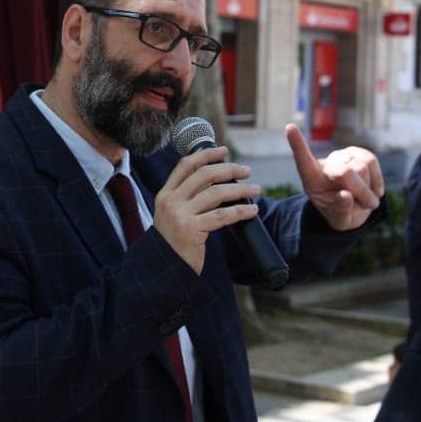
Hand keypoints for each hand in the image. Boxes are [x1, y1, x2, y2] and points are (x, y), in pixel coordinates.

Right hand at [153, 146, 259, 273]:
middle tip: (247, 170)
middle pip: (204, 175)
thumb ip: (188, 200)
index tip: (224, 150)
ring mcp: (180, 215)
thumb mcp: (173, 216)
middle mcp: (171, 201)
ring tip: (255, 190)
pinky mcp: (191, 230)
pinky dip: (240, 211)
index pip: (185, 165)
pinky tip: (252, 211)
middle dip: (229, 169)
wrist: (165, 271)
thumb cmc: (175, 244)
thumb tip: (219, 184)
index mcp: (165, 194)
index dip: (206, 154)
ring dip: (240, 189)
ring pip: (216, 193)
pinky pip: (222, 216)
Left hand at [286, 125, 383, 230]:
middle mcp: (327, 163)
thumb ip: (341, 210)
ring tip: (365, 199)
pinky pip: (372, 161)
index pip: (303, 160)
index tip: (290, 128)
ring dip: (369, 188)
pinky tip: (374, 191)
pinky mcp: (360, 153)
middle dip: (361, 191)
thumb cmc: (341, 213)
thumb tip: (346, 195)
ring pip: (363, 166)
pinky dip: (377, 180)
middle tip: (369, 206)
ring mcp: (343, 156)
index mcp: (312, 179)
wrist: (355, 209)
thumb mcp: (339, 220)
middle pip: (345, 172)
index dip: (297, 144)